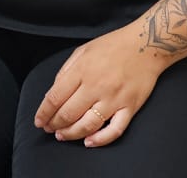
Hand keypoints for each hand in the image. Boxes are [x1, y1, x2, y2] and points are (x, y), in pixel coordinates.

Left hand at [32, 23, 170, 147]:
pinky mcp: (130, 107)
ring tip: (63, 136)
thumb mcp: (84, 50)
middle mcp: (97, 86)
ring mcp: (114, 98)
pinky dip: (100, 140)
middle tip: (50, 129)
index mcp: (83, 70)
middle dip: (54, 125)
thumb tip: (53, 93)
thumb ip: (66, 70)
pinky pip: (115, 130)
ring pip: (87, 125)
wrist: (146, 44)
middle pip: (68, 113)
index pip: (55, 97)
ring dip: (71, 134)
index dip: (44, 112)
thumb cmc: (114, 45)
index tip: (39, 121)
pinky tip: (89, 142)